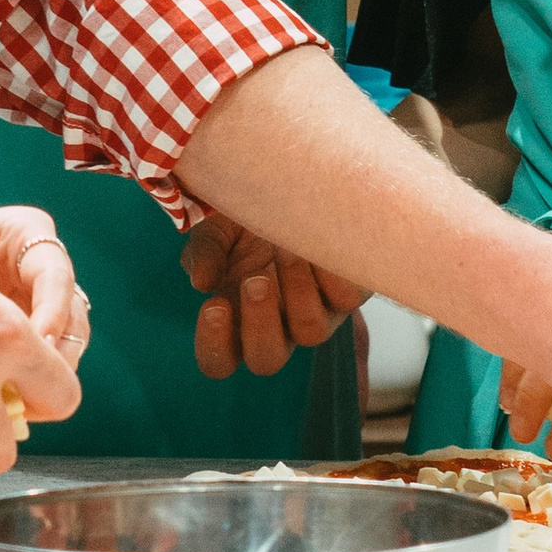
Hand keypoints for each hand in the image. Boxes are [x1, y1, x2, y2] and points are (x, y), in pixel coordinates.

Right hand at [181, 212, 368, 380]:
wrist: (295, 191)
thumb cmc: (247, 220)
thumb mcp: (217, 230)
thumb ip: (205, 253)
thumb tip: (202, 282)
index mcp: (236, 318)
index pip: (218, 361)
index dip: (214, 345)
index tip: (214, 305)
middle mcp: (277, 326)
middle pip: (266, 361)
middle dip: (259, 324)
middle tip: (255, 280)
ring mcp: (316, 314)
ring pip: (311, 333)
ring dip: (296, 291)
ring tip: (286, 250)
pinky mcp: (349, 295)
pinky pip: (346, 300)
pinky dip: (331, 273)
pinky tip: (315, 242)